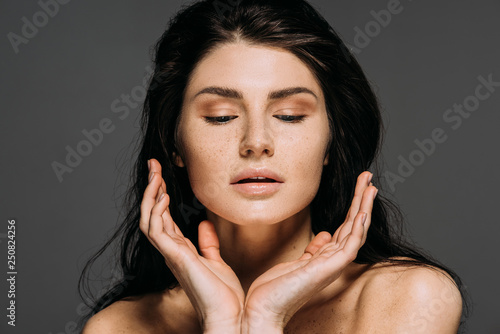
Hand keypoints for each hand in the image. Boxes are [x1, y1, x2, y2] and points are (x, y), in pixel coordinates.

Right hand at [139, 159, 243, 332]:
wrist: (231, 317)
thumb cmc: (225, 295)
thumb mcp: (216, 261)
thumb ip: (208, 244)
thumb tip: (205, 225)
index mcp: (180, 250)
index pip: (164, 217)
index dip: (160, 195)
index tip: (161, 175)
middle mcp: (171, 251)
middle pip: (153, 213)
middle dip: (152, 188)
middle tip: (153, 165)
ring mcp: (170, 254)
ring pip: (150, 219)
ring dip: (151, 194)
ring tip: (155, 173)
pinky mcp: (175, 258)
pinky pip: (157, 231)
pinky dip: (157, 212)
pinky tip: (164, 196)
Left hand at [241, 172, 377, 333]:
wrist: (261, 309)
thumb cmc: (274, 289)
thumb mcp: (296, 263)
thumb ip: (313, 250)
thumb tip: (324, 236)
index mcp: (326, 258)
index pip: (345, 227)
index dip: (353, 207)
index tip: (359, 188)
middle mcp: (332, 261)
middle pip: (354, 225)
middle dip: (362, 200)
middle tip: (368, 178)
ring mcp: (332, 266)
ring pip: (356, 232)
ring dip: (364, 207)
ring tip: (370, 185)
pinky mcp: (327, 270)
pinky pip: (349, 246)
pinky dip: (357, 229)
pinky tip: (362, 211)